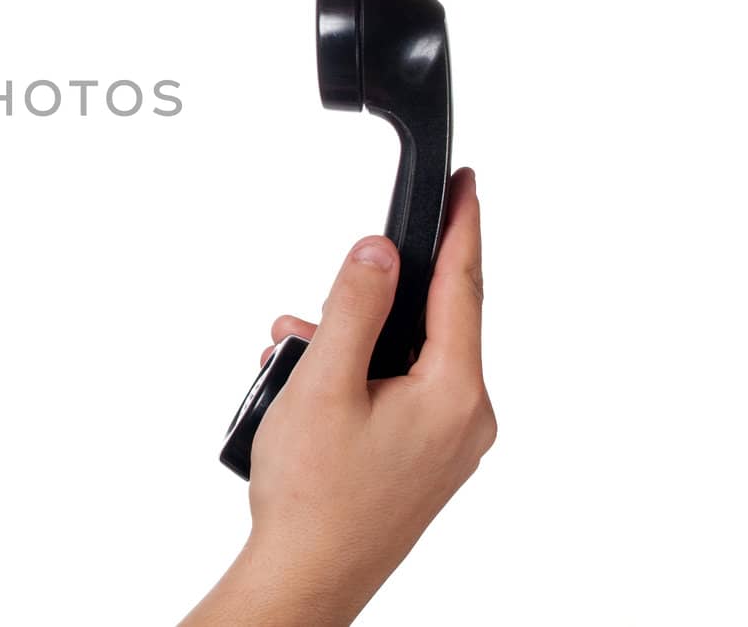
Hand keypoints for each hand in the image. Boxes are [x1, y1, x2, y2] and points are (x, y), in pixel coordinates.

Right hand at [181, 167, 495, 625]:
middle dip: (364, 302)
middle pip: (427, 324)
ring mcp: (446, 444)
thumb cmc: (313, 497)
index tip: (468, 182)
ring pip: (401, 360)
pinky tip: (306, 388)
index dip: (464, 226)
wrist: (306, 577)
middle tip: (314, 311)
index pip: (465, 287)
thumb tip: (378, 251)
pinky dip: (352, 378)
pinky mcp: (422, 461)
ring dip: (346, 346)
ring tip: (291, 360)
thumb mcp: (325, 383)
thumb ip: (354, 307)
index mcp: (454, 394)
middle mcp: (464, 418)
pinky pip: (396, 393)